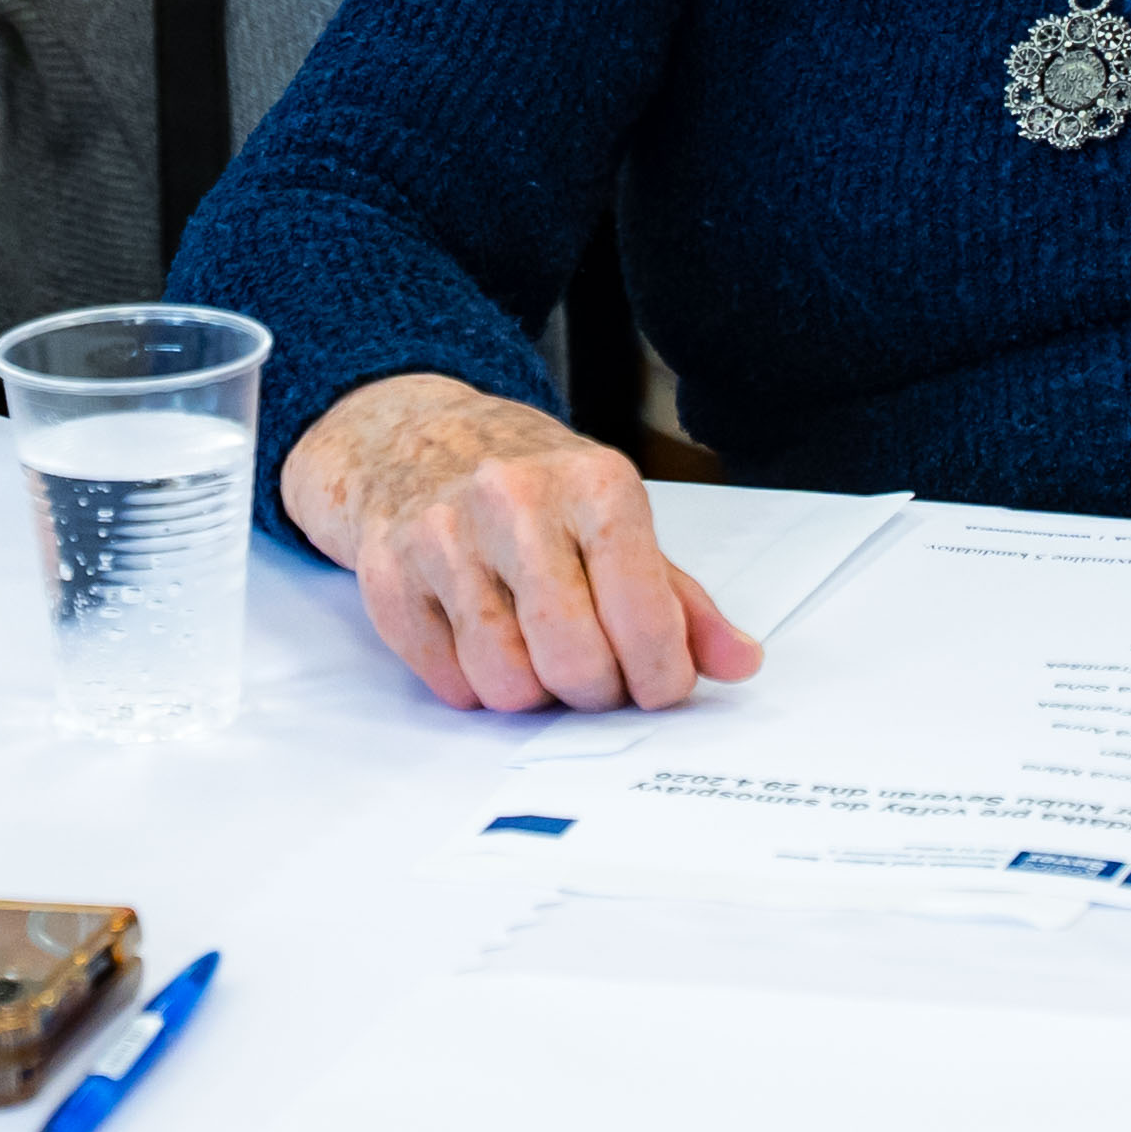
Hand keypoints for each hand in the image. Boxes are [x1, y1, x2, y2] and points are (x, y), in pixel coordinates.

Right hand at [282, 373, 767, 712]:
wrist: (413, 439)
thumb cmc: (530, 490)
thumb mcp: (617, 521)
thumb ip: (682, 601)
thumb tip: (741, 662)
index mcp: (595, 484)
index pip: (643, 617)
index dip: (660, 676)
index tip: (657, 684)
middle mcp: (516, 500)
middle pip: (574, 661)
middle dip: (593, 691)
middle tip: (592, 673)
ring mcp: (444, 534)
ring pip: (506, 681)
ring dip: (530, 692)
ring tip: (535, 652)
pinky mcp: (389, 572)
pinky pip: (448, 680)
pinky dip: (473, 683)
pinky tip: (480, 640)